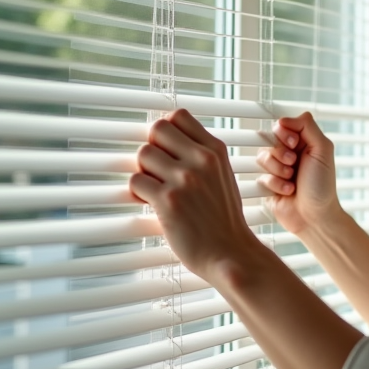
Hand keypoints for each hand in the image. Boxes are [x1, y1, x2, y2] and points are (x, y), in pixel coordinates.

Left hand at [129, 110, 262, 279]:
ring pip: (143, 153)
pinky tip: (152, 203)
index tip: (167, 149)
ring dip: (144, 171)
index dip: (167, 130)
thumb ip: (202, 156)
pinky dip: (138, 192)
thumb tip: (169, 138)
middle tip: (158, 169)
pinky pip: (136, 181)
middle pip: (157, 129)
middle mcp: (201, 159)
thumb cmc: (223, 218)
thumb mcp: (223, 176)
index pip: (179, 116)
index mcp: (216, 150)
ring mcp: (185, 179)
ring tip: (156, 188)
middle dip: (153, 147)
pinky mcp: (168, 201)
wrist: (231, 252)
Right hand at [257, 113, 344, 236]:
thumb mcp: (323, 149)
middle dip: (281, 153)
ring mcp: (277, 168)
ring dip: (279, 169)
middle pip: (269, 139)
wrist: (314, 216)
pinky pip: (261, 176)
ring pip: (262, 157)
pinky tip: (288, 192)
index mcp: (303, 142)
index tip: (293, 143)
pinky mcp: (267, 184)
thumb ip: (307, 126)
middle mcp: (289, 153)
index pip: (282, 125)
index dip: (284, 132)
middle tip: (294, 163)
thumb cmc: (323, 185)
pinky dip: (276, 184)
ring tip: (292, 179)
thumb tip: (285, 118)